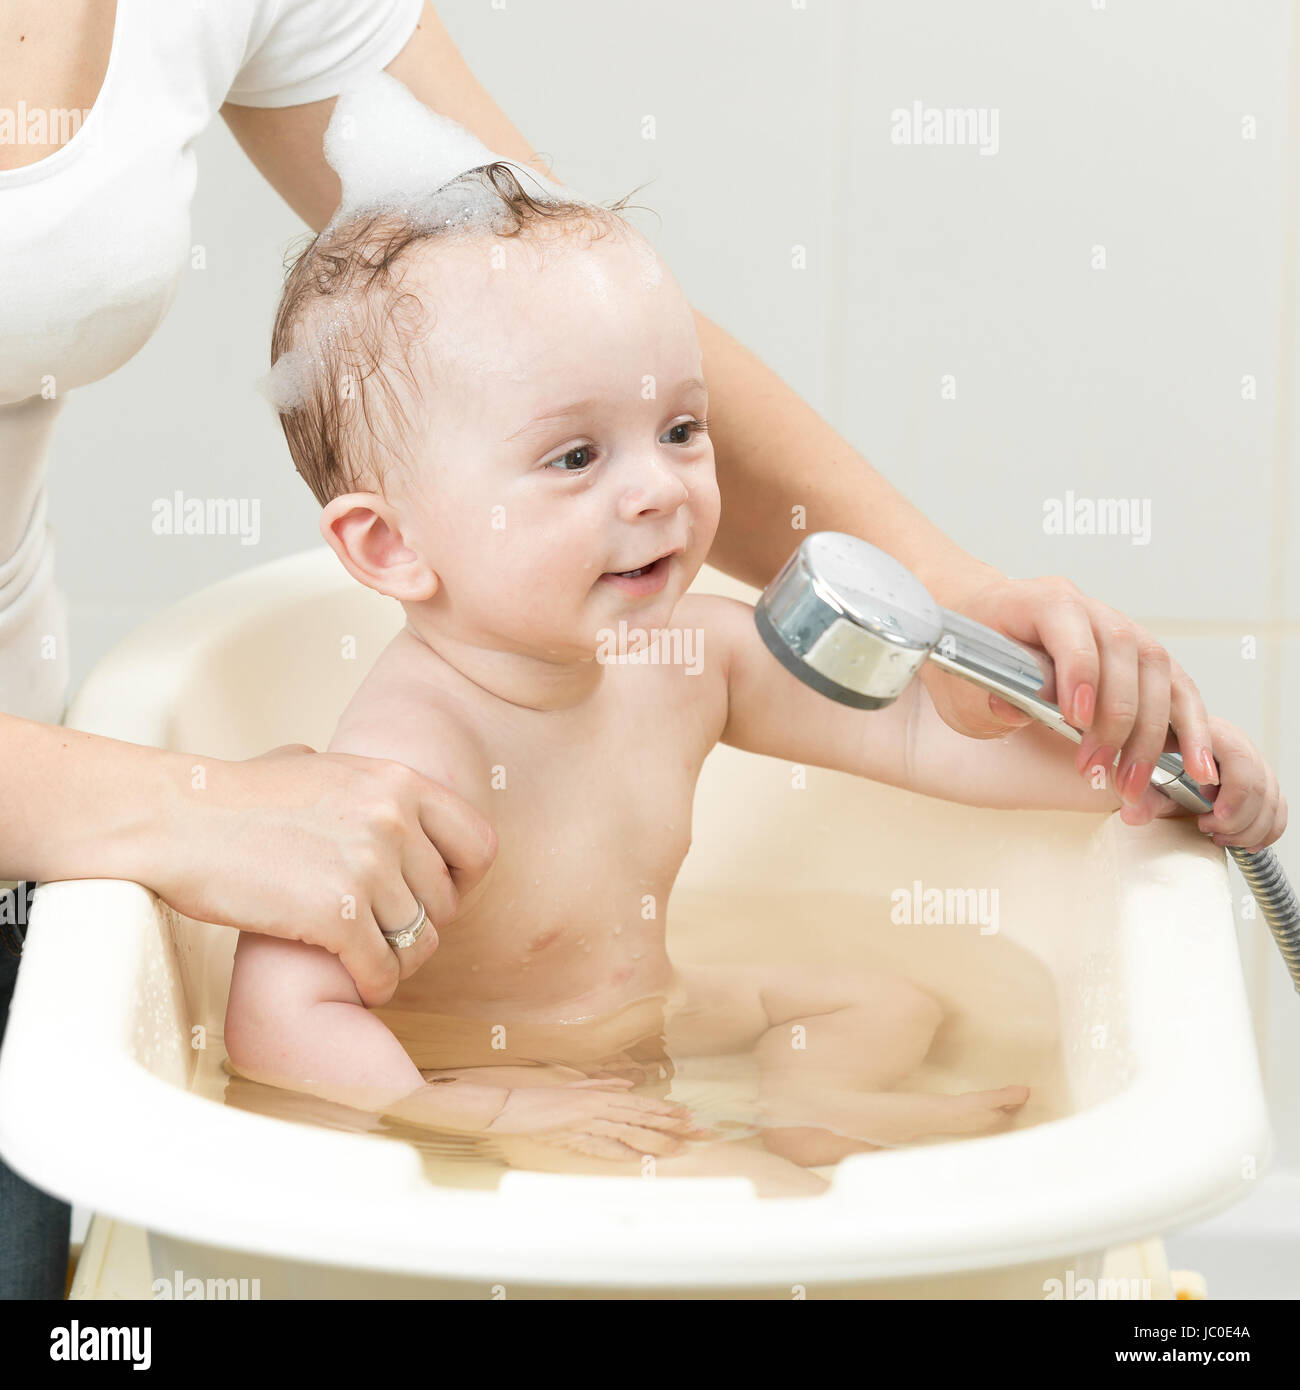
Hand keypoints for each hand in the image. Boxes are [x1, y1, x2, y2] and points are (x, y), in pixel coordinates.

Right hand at [149, 743, 496, 1006]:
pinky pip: (383, 969)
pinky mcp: (337, 914)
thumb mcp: (318, 765)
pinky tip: (357, 983)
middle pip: (445, 901)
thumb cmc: (236, 796)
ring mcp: (367, 866)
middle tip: (387, 935)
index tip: (432, 896)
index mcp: (398, 781)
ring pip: (419, 941)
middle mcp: (393, 820)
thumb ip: (363, 783)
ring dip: (397, 961)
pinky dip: (374, 985)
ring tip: (371, 962)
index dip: (462, 880)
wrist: (177, 820)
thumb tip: (385, 794)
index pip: (479, 844)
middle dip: (420, 925)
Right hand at [485, 1079, 716, 1158]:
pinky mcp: (576, 1130)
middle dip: (675, 1125)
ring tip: (682, 1145)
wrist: (510, 1104)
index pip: (642, 1105)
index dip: (667, 1112)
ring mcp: (589, 1117)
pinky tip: (644, 1158)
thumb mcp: (575, 1089)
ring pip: (633, 1129)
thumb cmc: (541, 1098)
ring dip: (659, 1138)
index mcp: (602, 1095)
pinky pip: (606, 1144)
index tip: (689, 1118)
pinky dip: (625, 1151)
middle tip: (700, 1132)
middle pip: (645, 1116)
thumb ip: (602, 1086)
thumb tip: (627, 1084)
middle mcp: (600, 1104)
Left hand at [923, 571, 1216, 807]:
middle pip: (1122, 653)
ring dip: (1150, 735)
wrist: (982, 625)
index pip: (1069, 625)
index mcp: (1040, 600)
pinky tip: (1196, 768)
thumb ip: (987, 695)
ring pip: (1157, 673)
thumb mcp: (962, 678)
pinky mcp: (1141, 659)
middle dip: (1114, 720)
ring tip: (1131, 784)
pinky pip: (1177, 689)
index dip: (1079, 671)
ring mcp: (1121, 629)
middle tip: (1094, 770)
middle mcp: (1088, 609)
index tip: (1075, 719)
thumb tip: (1013, 710)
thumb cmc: (971, 651)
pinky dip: (1190, 729)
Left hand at [1115, 716, 1286, 852]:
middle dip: (1235, 817)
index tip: (1211, 816)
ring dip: (1248, 828)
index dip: (1232, 793)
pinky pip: (1278, 809)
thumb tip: (1132, 814)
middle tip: (1206, 827)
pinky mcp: (1262, 784)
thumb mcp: (1145, 777)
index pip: (1239, 759)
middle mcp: (1237, 745)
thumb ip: (1142, 796)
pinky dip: (1266, 831)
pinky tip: (1245, 844)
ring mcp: (1254, 764)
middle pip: (1258, 784)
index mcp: (1210, 733)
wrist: (1161, 761)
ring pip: (1271, 799)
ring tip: (1217, 836)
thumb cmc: (1156, 762)